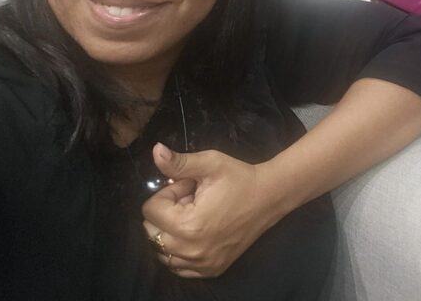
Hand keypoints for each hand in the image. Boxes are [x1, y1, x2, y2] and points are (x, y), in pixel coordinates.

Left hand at [141, 143, 282, 278]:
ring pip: (162, 251)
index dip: (168, 193)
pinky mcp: (210, 270)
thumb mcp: (210, 164)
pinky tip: (196, 235)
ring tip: (195, 217)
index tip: (188, 187)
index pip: (150, 210)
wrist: (269, 197)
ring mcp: (201, 264)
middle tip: (191, 201)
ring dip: (171, 232)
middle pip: (151, 232)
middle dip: (167, 213)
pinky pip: (178, 266)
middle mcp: (190, 250)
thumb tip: (155, 151)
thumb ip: (179, 162)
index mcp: (187, 225)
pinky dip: (180, 251)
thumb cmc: (239, 178)